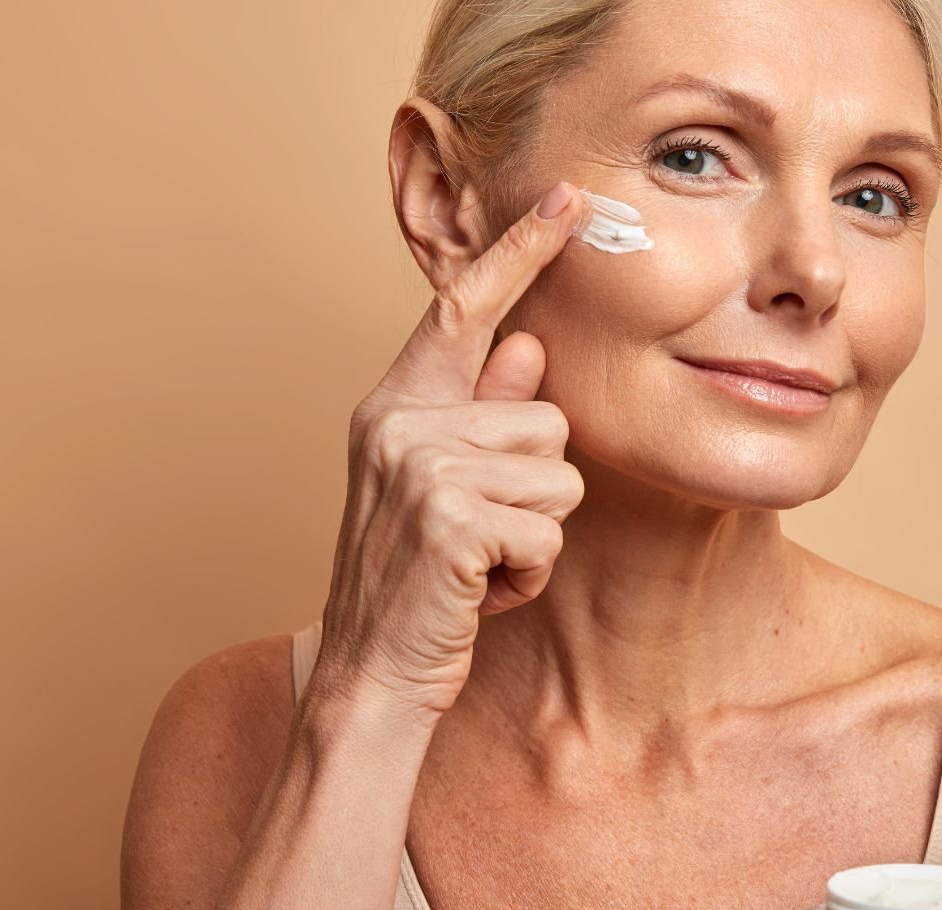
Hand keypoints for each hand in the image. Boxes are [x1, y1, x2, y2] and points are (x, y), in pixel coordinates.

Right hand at [313, 182, 589, 718]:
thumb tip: (529, 345)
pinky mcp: (450, 520)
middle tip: (479, 539)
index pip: (463, 310)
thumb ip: (479, 413)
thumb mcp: (442, 488)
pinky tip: (479, 593)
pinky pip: (547, 534)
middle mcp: (399, 424)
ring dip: (535, 537)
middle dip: (536, 492)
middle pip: (547, 419)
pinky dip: (527, 576)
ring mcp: (420, 469)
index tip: (570, 201)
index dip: (519, 252)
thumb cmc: (415, 584)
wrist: (372, 676)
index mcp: (395, 405)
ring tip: (478, 565)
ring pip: (558, 477)